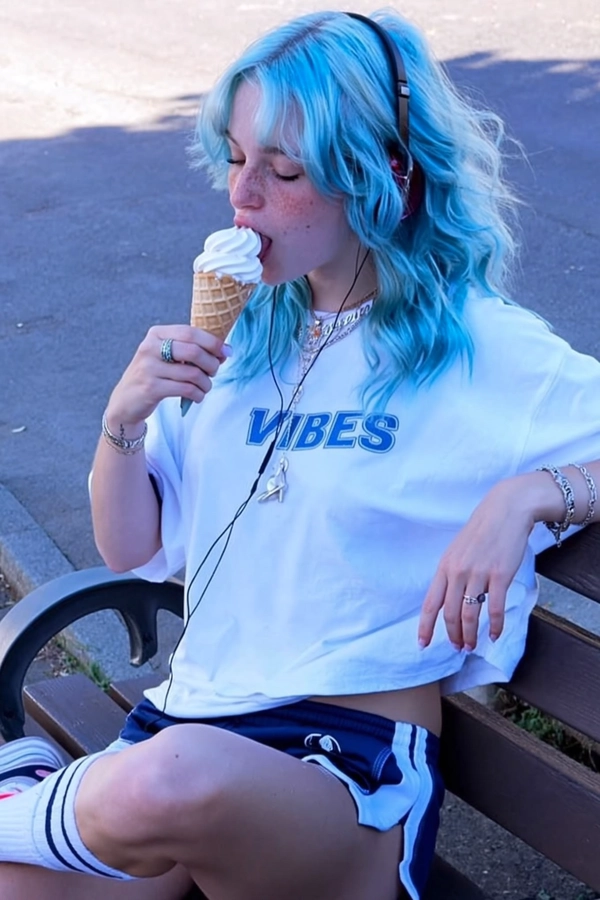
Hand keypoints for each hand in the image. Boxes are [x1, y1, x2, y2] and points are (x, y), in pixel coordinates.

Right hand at [105, 325, 227, 427]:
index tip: (226, 352)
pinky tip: (197, 396)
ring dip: (206, 383)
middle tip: (214, 372)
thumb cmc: (153, 376)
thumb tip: (224, 351)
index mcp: (156, 334)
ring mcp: (149, 368)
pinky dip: (198, 394)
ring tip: (204, 387)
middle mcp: (150, 348)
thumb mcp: (166, 356)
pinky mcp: (151, 388)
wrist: (126, 401)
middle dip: (211, 363)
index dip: (213, 342)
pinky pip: (186, 389)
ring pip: (192, 373)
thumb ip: (191, 350)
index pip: (191, 332)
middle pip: (193, 351)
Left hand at [418, 478, 536, 651]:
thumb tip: (447, 598)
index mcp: (444, 567)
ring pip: (471, 614)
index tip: (423, 644)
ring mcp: (479, 574)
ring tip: (472, 646)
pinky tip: (495, 635)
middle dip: (453, 636)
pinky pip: (494, 608)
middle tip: (458, 648)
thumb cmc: (481, 531)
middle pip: (451, 614)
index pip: (431, 603)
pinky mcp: (500, 575)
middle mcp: (458, 572)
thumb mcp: (457, 551)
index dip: (425, 626)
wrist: (505, 511)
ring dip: (470, 635)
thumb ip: (451, 573)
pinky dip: (495, 625)